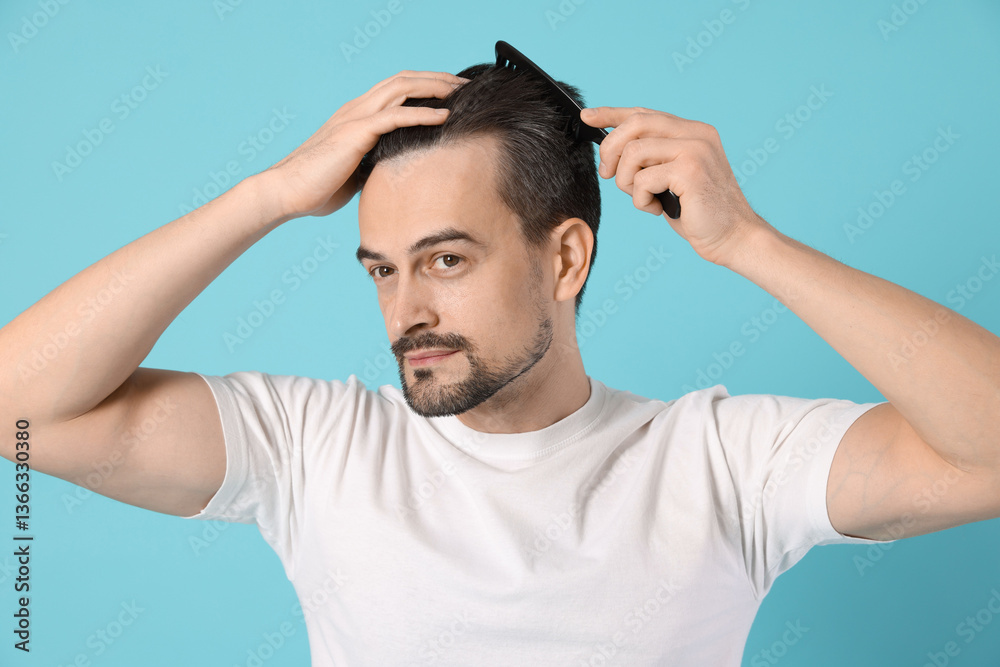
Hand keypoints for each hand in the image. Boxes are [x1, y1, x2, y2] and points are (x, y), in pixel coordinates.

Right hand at [258, 70, 468, 219]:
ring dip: (434, 87)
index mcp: (357, 115)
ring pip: (401, 88)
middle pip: (404, 80)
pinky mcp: (355, 133)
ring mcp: (355, 117)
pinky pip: (395, 116)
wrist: (287, 193)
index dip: (425, 86)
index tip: (452, 93)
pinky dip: (422, 113)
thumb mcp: (356, 172)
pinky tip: (444, 115)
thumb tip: (397, 171)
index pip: (396, 90)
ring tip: (461, 91)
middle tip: (465, 84)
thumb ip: (376, 163)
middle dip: (437, 78)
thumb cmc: (318, 187)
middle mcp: (357, 109)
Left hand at [580, 106, 770, 265]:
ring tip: (643, 198)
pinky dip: (640, 200)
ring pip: (633, 153)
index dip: (612, 114)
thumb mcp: (671, 178)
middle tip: (607, 174)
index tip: (588, 116)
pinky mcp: (690, 171)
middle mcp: (696, 134)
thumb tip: (612, 151)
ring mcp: (695, 150)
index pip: (645, 113)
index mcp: (693, 131)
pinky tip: (657, 209)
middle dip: (611, 150)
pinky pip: (642, 180)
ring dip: (626, 181)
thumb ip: (651, 159)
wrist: (733, 237)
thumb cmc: (700, 212)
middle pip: (635, 124)